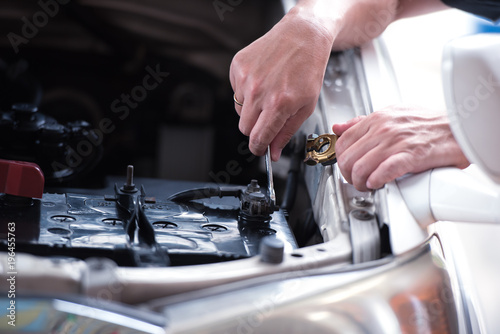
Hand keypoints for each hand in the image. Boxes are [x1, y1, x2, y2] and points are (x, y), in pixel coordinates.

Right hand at [230, 6, 333, 160]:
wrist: (303, 36)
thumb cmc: (308, 69)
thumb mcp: (305, 106)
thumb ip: (286, 132)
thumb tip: (273, 153)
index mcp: (279, 104)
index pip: (258, 138)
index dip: (258, 148)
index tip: (260, 149)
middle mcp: (259, 91)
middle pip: (244, 127)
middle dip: (255, 128)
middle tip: (269, 117)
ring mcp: (246, 78)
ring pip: (239, 110)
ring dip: (251, 107)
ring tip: (269, 91)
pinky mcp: (238, 66)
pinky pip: (235, 91)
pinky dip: (246, 90)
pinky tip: (262, 79)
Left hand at [332, 106, 469, 190]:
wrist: (461, 127)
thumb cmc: (429, 123)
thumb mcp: (392, 114)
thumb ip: (362, 122)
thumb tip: (339, 128)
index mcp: (377, 119)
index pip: (343, 142)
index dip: (340, 160)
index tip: (346, 168)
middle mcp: (383, 129)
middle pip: (347, 158)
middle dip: (347, 175)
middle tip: (355, 181)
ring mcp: (396, 142)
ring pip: (360, 168)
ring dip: (360, 183)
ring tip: (367, 186)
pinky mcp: (411, 156)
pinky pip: (383, 172)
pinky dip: (376, 182)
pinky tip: (378, 184)